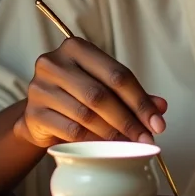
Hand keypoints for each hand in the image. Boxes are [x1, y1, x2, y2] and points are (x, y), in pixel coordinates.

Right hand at [14, 35, 166, 147]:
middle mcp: (55, 62)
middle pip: (101, 94)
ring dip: (112, 133)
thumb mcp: (103, 86)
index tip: (157, 123)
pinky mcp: (33, 113)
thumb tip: (161, 107)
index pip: (118, 74)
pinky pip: (70, 130)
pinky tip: (104, 148)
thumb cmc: (76, 94)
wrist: (38, 112)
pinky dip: (92, 141)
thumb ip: (131, 94)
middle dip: (128, 120)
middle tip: (146, 139)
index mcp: (76, 47)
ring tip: (129, 145)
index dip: (140, 101)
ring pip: (86, 114)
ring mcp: (40, 87)